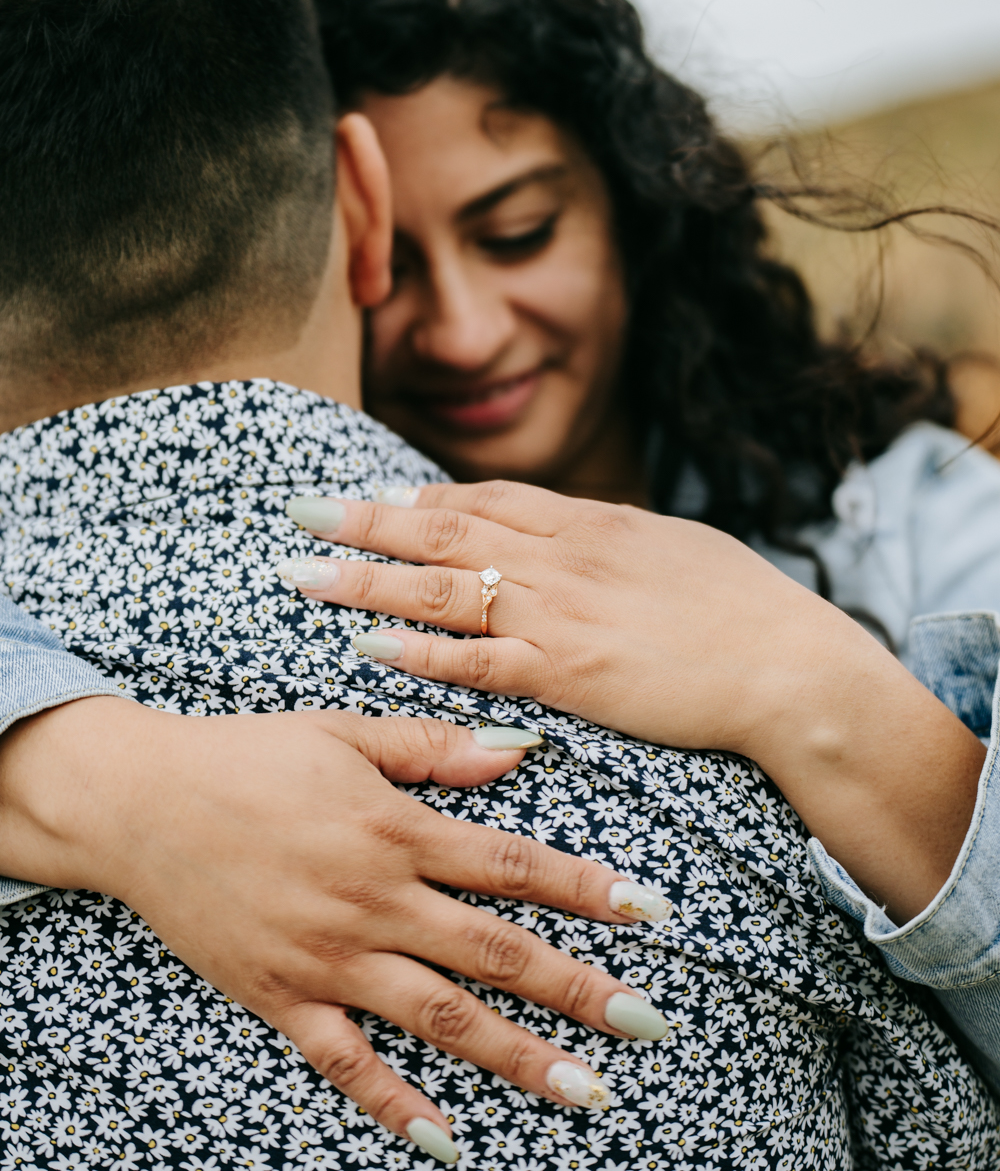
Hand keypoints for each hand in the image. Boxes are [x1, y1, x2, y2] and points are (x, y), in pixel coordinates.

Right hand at [0, 696, 668, 1162]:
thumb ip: (433, 746)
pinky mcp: (282, 997)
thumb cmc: (248, 756)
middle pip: (495, 953)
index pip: (513, 866)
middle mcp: (373, 899)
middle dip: (579, 989)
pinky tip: (448, 1143)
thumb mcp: (344, 731)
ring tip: (586, 1092)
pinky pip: (346, 1064)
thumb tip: (519, 753)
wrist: (141, 803)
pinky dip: (395, 1106)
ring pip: (439, 1017)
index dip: (587, 889)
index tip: (651, 913)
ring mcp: (328, 956)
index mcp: (395, 827)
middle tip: (647, 1024)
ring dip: (518, 1056)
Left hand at [285, 480, 985, 922]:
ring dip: (366, 581)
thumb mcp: (675, 546)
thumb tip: (581, 528)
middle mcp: (562, 558)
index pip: (486, 499)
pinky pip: (476, 661)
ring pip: (442, 588)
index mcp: (591, 522)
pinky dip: (419, 654)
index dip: (420, 497)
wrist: (787, 664)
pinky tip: (368, 649)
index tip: (370, 496)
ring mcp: (559, 614)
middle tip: (302, 513)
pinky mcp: (566, 674)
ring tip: (303, 575)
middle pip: (444, 530)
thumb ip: (615, 537)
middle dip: (367, 521)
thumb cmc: (745, 607)